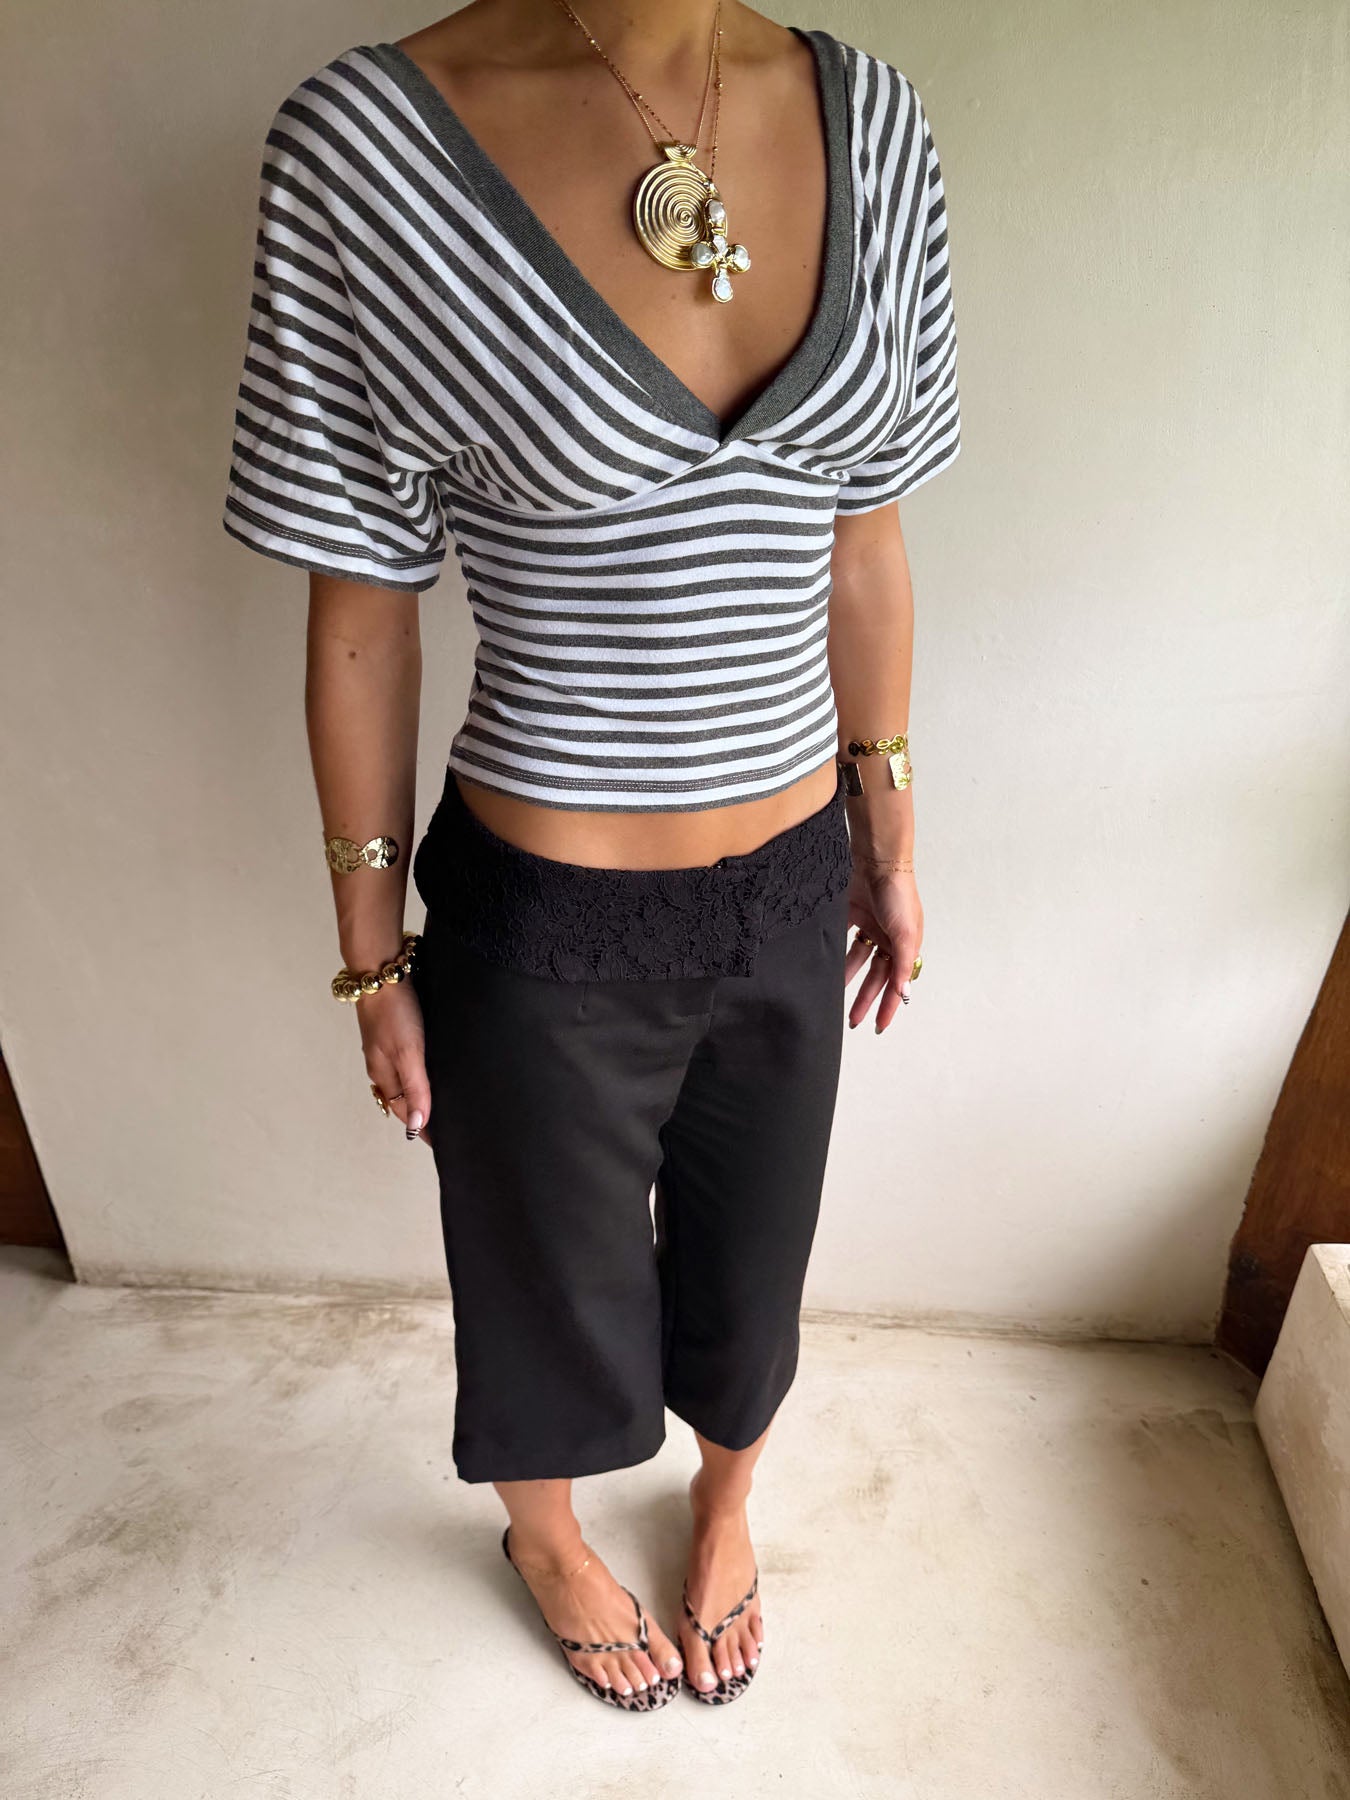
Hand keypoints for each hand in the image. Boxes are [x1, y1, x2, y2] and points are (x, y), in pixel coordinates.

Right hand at [356, 978, 433, 1146]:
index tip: (441, 1142)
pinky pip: (409, 1059)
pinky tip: (434, 1066)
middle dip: (420, 1113)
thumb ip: (415, 1088)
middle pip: (402, 1097)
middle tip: (445, 1126)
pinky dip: (420, 1070)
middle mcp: (383, 1063)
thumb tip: (418, 1124)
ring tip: (442, 1102)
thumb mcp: (408, 1053)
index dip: (422, 1127)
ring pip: (405, 1078)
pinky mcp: (397, 1029)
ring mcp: (388, 1045)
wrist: (381, 970)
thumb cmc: (394, 1011)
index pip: (404, 1112)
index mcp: (383, 1074)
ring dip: (420, 1093)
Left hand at [843, 861, 922, 1033]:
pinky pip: (843, 939)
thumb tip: (904, 992)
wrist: (878, 860)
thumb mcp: (906, 933)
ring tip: (833, 993)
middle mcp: (889, 939)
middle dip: (865, 999)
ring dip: (847, 977)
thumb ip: (903, 964)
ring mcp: (870, 927)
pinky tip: (825, 964)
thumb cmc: (898, 894)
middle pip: (876, 976)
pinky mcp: (852, 916)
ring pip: (857, 960)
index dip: (889, 1006)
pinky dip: (835, 951)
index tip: (878, 1027)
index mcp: (905, 946)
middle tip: (853, 1021)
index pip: (897, 984)